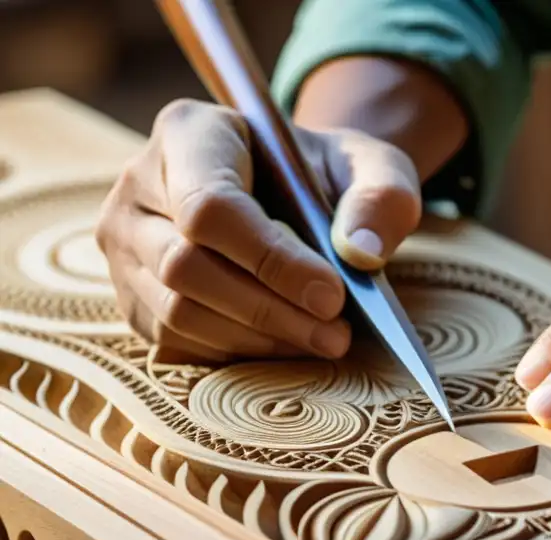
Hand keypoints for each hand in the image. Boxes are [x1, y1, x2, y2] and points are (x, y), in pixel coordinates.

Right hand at [95, 98, 420, 360]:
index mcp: (190, 133)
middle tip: (336, 334)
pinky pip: (174, 339)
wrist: (293, 193)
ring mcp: (127, 244)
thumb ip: (381, 197)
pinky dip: (237, 353)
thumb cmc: (327, 175)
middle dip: (269, 311)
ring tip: (323, 343)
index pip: (210, 206)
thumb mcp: (373, 166)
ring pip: (176, 311)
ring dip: (257, 340)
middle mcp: (138, 186)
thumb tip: (361, 253)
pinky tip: (287, 346)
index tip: (332, 295)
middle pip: (185, 266)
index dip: (271, 259)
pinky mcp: (133, 294)